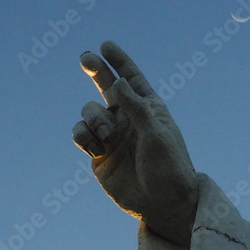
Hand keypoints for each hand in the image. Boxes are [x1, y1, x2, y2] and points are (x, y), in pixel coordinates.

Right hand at [72, 41, 198, 246]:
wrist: (162, 204)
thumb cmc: (169, 168)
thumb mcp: (157, 134)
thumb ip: (137, 108)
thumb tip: (117, 82)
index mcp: (149, 110)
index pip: (133, 80)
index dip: (120, 62)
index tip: (106, 45)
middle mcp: (129, 118)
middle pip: (106, 86)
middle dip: (96, 69)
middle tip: (87, 57)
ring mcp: (112, 135)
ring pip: (89, 111)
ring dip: (95, 118)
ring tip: (108, 135)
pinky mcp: (98, 153)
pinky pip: (80, 134)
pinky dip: (83, 136)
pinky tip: (96, 148)